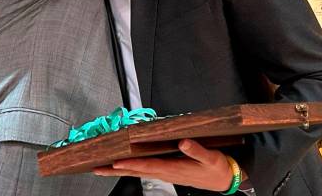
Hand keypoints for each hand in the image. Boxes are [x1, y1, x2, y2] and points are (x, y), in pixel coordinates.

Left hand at [93, 139, 235, 190]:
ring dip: (119, 171)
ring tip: (102, 168)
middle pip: (136, 172)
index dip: (132, 165)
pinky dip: (130, 169)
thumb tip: (184, 142)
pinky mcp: (166, 172)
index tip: (116, 163)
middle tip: (97, 168)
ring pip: (137, 173)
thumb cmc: (216, 167)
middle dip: (116, 170)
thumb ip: (197, 150)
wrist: (224, 179)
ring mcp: (165, 174)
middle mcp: (166, 173)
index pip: (148, 167)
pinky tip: (122, 167)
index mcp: (174, 169)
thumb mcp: (210, 158)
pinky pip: (143, 171)